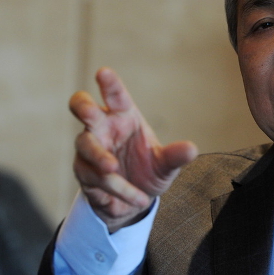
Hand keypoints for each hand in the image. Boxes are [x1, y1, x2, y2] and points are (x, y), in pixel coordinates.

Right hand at [70, 67, 198, 231]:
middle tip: (89, 111)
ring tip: (113, 169)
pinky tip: (137, 198)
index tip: (104, 73)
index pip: (115, 95)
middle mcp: (103, 128)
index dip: (109, 84)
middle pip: (81, 107)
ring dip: (101, 158)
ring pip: (86, 146)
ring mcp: (89, 148)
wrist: (134, 202)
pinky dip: (117, 188)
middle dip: (83, 106)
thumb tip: (192, 149)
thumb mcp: (165, 165)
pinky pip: (96, 177)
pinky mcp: (84, 171)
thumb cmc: (148, 171)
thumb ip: (174, 156)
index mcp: (123, 116)